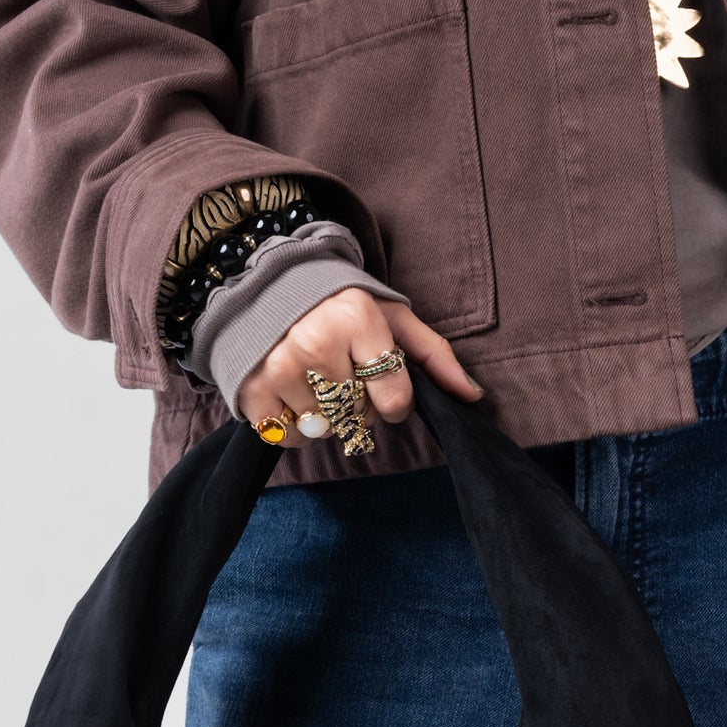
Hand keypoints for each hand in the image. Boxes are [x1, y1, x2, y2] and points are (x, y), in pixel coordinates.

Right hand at [237, 288, 483, 443]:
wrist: (266, 289)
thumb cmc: (339, 306)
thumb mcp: (390, 317)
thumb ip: (434, 355)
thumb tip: (474, 396)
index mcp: (357, 319)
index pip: (396, 398)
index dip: (396, 402)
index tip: (384, 387)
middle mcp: (316, 342)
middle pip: (360, 416)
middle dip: (359, 405)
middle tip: (343, 374)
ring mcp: (280, 367)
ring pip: (327, 429)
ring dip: (328, 415)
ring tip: (317, 380)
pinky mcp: (253, 389)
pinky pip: (291, 437)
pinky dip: (298, 427)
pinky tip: (294, 395)